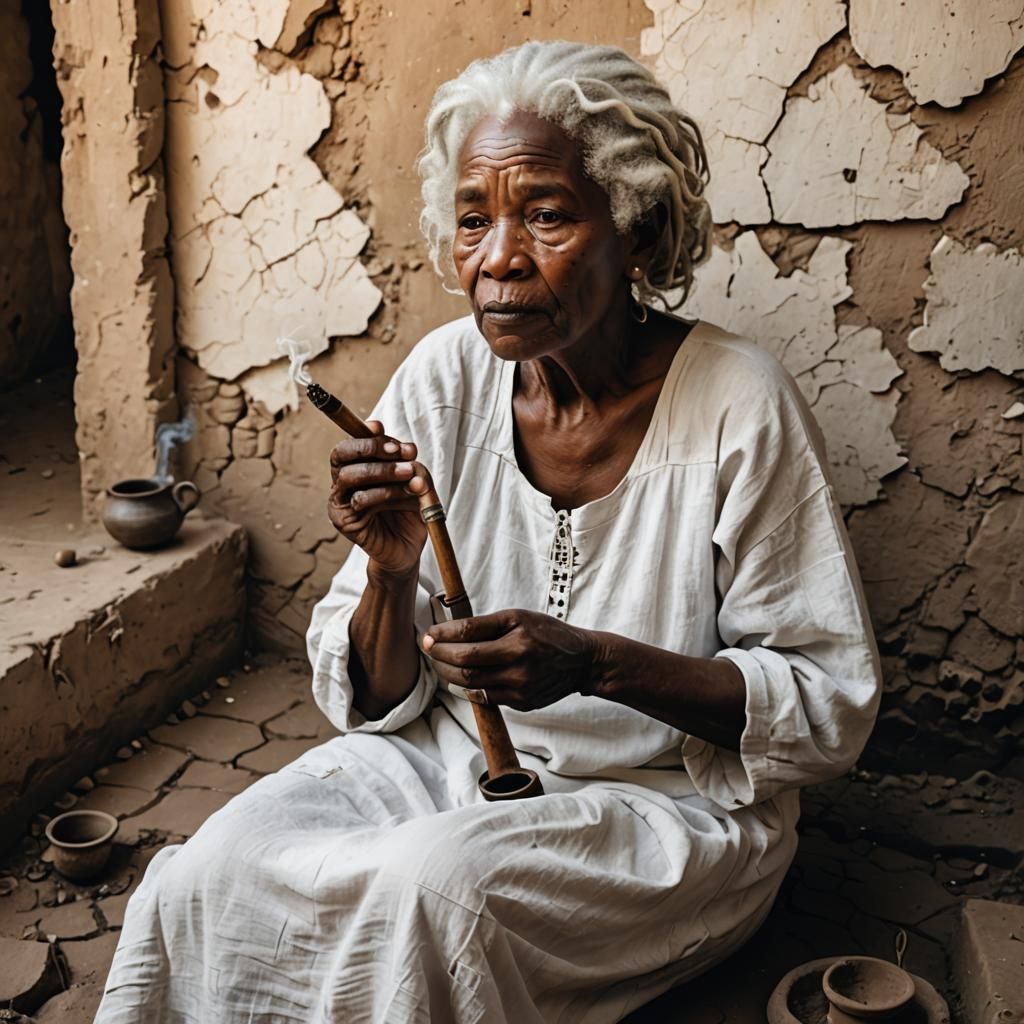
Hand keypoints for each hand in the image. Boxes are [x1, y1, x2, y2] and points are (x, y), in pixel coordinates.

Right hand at [328, 421, 427, 574]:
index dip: (369, 435)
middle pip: (342, 453)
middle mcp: (343, 481)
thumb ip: (411, 466)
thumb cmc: (410, 513)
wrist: (408, 549)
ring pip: (349, 475)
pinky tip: (400, 496)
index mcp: (357, 466)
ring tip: (408, 473)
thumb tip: (408, 451)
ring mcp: (339, 500)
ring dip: (382, 470)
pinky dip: (381, 494)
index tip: (390, 435)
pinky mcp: (342, 521)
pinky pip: (357, 500)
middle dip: (373, 447)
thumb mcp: (417, 483)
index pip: (353, 443)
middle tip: (402, 452)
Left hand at [422, 609, 594, 710]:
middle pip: (465, 664)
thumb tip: (448, 632)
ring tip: (439, 662)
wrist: (581, 661)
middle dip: (439, 656)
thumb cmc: (547, 633)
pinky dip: (467, 688)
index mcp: (517, 638)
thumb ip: (485, 624)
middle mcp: (519, 665)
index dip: (442, 636)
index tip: (427, 634)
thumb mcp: (519, 617)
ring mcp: (520, 688)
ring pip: (470, 684)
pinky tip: (460, 677)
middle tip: (427, 648)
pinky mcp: (522, 704)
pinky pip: (485, 698)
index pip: (468, 637)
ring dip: (448, 673)